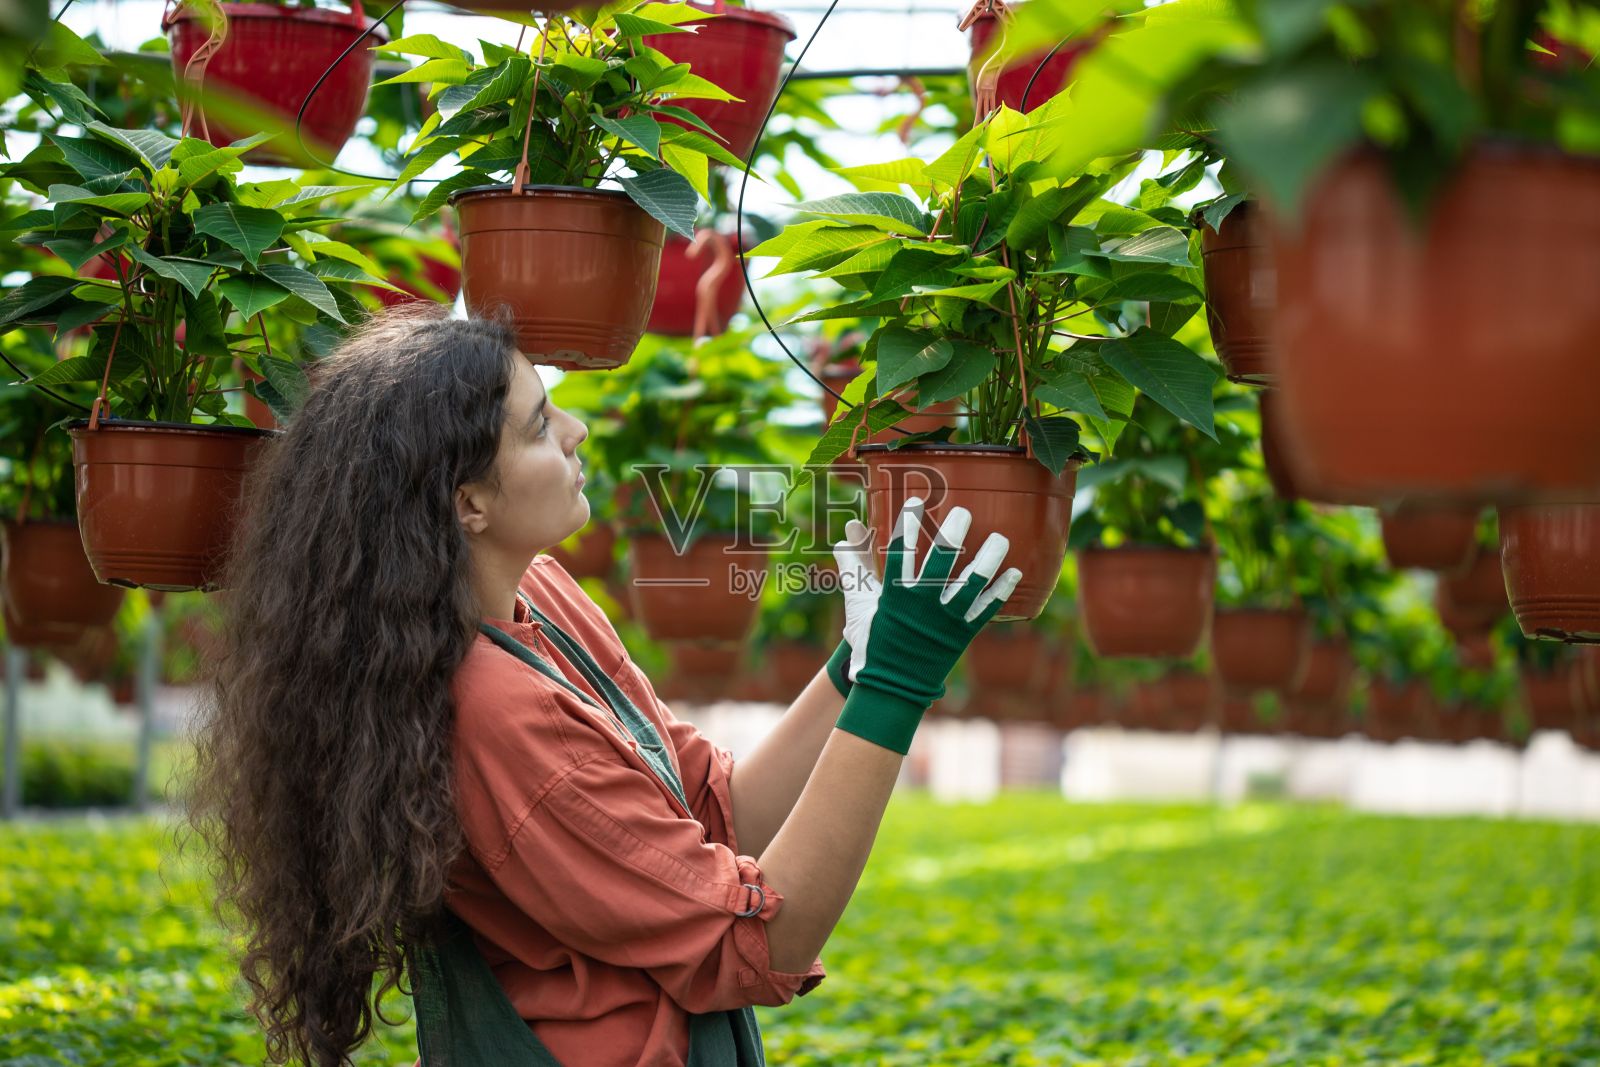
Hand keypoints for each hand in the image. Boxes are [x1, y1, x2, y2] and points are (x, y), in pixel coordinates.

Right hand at [834, 496, 1021, 753]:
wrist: (891, 686)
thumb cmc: (872, 640)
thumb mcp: (858, 603)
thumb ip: (855, 566)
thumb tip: (846, 533)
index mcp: (893, 596)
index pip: (900, 553)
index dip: (908, 525)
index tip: (916, 501)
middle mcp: (921, 606)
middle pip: (940, 564)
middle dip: (952, 535)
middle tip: (963, 513)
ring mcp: (944, 621)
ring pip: (971, 585)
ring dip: (988, 560)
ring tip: (1001, 538)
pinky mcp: (962, 635)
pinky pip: (986, 610)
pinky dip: (1001, 592)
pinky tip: (1015, 573)